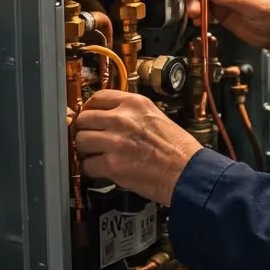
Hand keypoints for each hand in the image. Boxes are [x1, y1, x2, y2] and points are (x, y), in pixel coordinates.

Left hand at [74, 90, 201, 205]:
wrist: (188, 172)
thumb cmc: (177, 148)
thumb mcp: (156, 116)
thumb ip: (131, 113)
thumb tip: (108, 116)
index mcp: (134, 103)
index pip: (98, 97)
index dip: (90, 108)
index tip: (89, 116)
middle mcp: (122, 118)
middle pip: (84, 118)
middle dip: (85, 129)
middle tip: (91, 138)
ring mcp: (115, 141)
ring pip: (81, 140)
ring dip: (85, 149)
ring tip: (96, 154)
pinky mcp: (112, 164)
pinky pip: (87, 164)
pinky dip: (91, 168)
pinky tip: (101, 169)